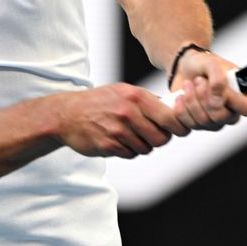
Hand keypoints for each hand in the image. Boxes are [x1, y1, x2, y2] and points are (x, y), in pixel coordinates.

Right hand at [53, 84, 189, 158]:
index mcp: (136, 97)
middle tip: (150, 134)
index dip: (179, 127)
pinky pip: (130, 155)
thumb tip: (172, 109)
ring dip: (141, 146)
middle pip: (161, 138)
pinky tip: (117, 140)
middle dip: (159, 139)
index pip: (170, 118)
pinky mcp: (108, 146)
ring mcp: (118, 130)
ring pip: (146, 148)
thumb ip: (147, 99)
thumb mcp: (123, 90)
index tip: (180, 130)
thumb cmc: (98, 102)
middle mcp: (128, 113)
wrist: (67, 114)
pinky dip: (127, 151)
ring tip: (128, 135)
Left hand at [168, 49, 246, 130]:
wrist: (184, 67)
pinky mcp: (199, 124)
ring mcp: (216, 121)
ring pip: (204, 123)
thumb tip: (217, 102)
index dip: (231, 100)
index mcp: (246, 95)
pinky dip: (181, 111)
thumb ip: (218, 79)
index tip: (214, 85)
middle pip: (222, 118)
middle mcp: (233, 111)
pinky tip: (180, 98)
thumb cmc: (203, 63)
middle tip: (198, 80)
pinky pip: (189, 127)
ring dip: (191, 101)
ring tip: (188, 84)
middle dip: (204, 98)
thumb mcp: (212, 63)